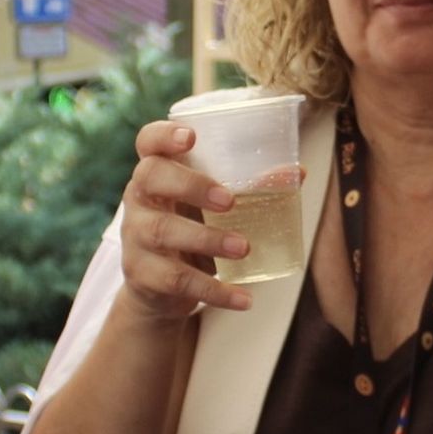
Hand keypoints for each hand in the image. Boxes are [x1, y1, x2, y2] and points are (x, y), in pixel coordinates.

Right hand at [118, 120, 253, 319]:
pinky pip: (176, 280)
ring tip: (243, 248)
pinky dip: (214, 290)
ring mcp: (135, 236)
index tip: (191, 137)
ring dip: (207, 239)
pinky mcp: (142, 273)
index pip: (148, 142)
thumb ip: (246, 187)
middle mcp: (139, 198)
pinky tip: (242, 298)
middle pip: (151, 177)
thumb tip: (297, 174)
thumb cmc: (190, 228)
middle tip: (229, 201)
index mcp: (156, 172)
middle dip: (191, 185)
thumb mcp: (209, 206)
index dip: (164, 135)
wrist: (158, 288)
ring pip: (164, 231)